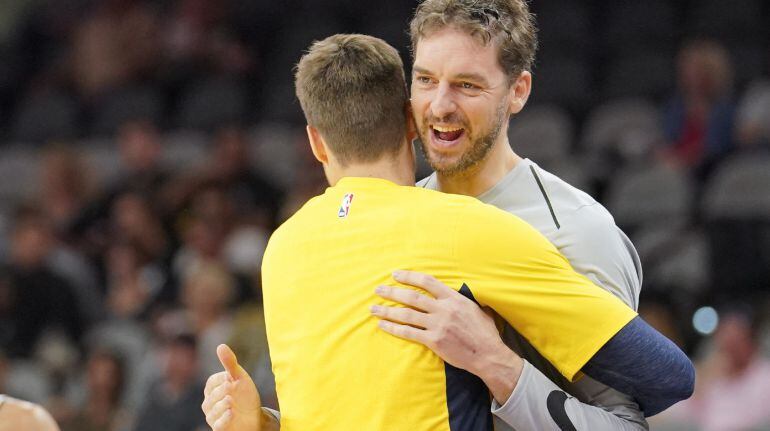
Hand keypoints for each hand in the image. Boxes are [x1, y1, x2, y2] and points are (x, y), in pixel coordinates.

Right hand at [202, 344, 261, 430]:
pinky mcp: (220, 428)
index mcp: (213, 389)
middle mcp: (210, 403)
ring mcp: (214, 416)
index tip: (231, 377)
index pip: (211, 382)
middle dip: (222, 391)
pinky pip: (218, 425)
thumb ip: (230, 363)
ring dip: (222, 404)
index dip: (221, 379)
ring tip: (231, 400)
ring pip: (213, 410)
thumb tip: (220, 346)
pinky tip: (231, 413)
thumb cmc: (244, 395)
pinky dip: (224, 419)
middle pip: (212, 396)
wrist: (254, 416)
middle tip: (232, 386)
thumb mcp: (240, 377)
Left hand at [371, 270, 522, 403]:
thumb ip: (462, 299)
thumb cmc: (484, 332)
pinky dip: (394, 328)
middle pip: (412, 297)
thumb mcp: (477, 308)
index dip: (409, 276)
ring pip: (407, 315)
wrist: (488, 355)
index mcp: (453, 298)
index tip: (395, 274)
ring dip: (387, 311)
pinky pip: (409, 332)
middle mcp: (444, 309)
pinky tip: (383, 326)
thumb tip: (457, 290)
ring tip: (373, 309)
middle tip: (378, 289)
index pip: (427, 282)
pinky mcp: (434, 341)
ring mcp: (438, 325)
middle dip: (392, 292)